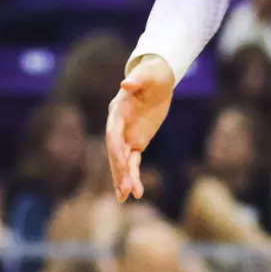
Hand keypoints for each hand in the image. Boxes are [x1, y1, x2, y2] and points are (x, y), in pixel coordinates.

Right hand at [105, 55, 174, 201]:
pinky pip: (133, 162)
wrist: (157, 78)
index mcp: (117, 112)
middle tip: (125, 189)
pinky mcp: (137, 141)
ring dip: (123, 179)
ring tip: (126, 197)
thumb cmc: (152, 74)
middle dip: (119, 170)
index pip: (113, 134)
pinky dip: (133, 176)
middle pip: (115, 152)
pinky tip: (135, 193)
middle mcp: (118, 126)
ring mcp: (127, 135)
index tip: (122, 162)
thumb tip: (126, 82)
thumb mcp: (148, 75)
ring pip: (122, 161)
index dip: (115, 148)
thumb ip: (137, 80)